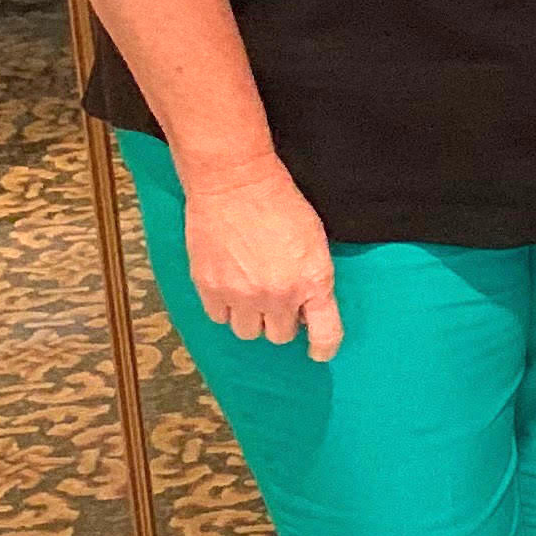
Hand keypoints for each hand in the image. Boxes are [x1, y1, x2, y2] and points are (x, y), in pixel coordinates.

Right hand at [177, 155, 341, 359]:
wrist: (236, 183)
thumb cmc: (281, 204)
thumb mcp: (314, 242)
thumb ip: (312, 279)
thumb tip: (304, 308)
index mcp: (313, 282)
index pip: (325, 334)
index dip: (323, 348)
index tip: (318, 352)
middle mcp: (278, 295)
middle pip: (279, 336)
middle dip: (280, 322)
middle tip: (276, 301)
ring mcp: (241, 295)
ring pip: (246, 332)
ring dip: (250, 318)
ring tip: (249, 293)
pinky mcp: (210, 288)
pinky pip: (218, 317)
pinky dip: (224, 308)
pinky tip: (228, 287)